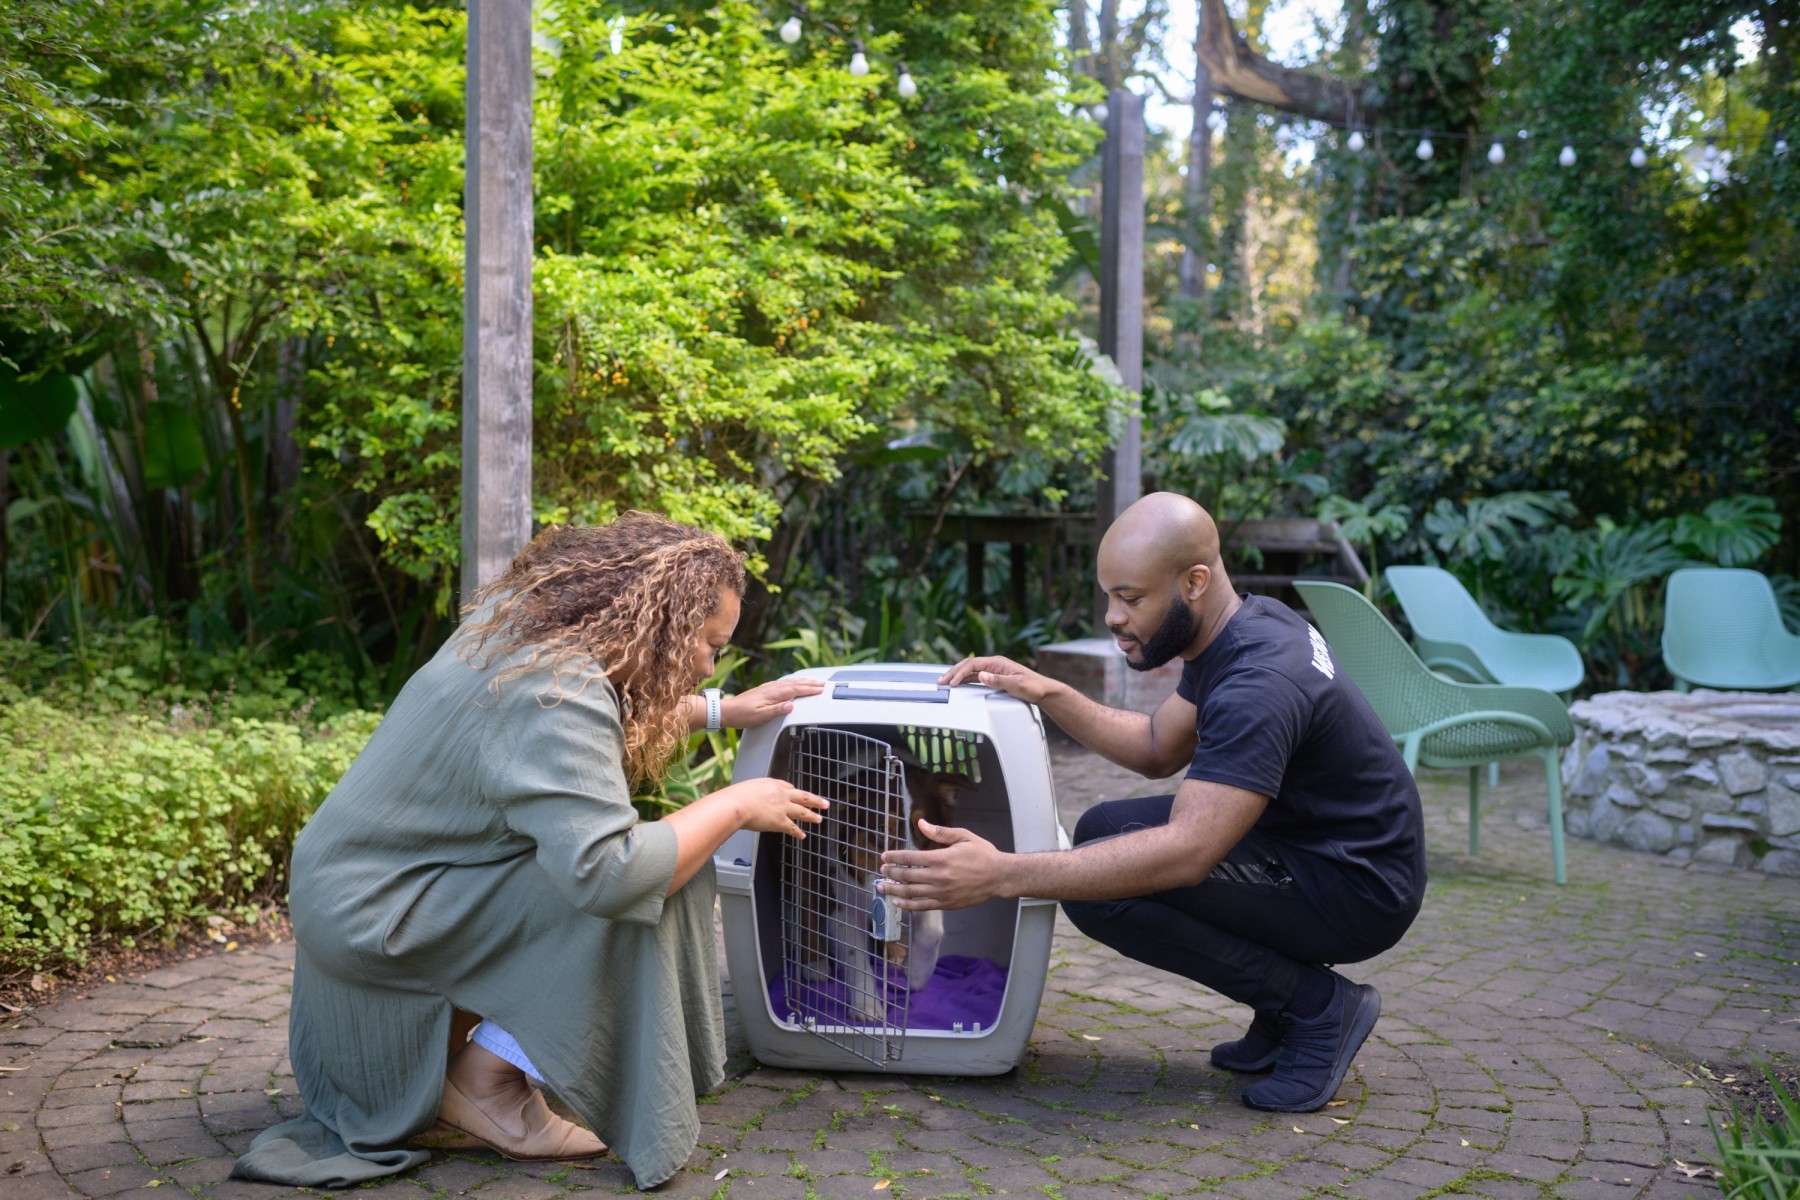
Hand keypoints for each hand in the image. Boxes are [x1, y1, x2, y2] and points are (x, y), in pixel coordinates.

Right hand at [717, 776, 827, 838]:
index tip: (797, 793)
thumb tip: (749, 798)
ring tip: (819, 818)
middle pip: (802, 796)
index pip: (788, 786)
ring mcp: (782, 808)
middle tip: (825, 803)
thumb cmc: (734, 798)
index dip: (794, 791)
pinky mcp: (780, 821)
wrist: (735, 805)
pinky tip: (802, 836)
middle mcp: (780, 794)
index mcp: (771, 783)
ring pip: (802, 811)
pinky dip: (798, 832)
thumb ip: (753, 792)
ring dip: (811, 815)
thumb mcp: (746, 788)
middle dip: (815, 800)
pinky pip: (792, 828)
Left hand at [722, 678, 824, 728]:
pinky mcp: (765, 689)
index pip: (795, 690)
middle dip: (810, 683)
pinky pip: (783, 683)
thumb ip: (776, 710)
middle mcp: (771, 688)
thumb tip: (791, 705)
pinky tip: (794, 683)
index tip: (821, 689)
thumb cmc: (742, 715)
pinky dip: (793, 682)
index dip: (809, 689)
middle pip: (795, 683)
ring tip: (814, 681)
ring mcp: (768, 688)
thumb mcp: (759, 716)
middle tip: (823, 684)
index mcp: (772, 694)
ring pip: (790, 682)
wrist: (727, 710)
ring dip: (803, 681)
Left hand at [876, 820, 1006, 911]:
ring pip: (911, 892)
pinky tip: (897, 902)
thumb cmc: (982, 855)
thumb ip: (940, 832)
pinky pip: (922, 906)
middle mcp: (939, 877)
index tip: (884, 856)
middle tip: (882, 870)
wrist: (999, 876)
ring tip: (882, 886)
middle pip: (907, 876)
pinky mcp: (946, 904)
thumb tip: (921, 823)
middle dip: (891, 873)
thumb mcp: (963, 837)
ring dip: (894, 889)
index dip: (895, 857)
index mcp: (942, 858)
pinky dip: (908, 905)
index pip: (910, 858)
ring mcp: (942, 893)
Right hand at [938, 655, 1055, 703]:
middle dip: (953, 672)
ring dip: (957, 676)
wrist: (1043, 691)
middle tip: (941, 681)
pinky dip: (964, 680)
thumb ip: (998, 680)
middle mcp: (994, 664)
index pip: (973, 664)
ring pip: (970, 671)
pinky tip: (958, 684)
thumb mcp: (1016, 684)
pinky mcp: (994, 678)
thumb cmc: (1033, 686)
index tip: (953, 682)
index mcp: (997, 662)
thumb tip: (981, 675)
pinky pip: (975, 677)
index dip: (960, 673)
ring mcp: (993, 671)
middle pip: (968, 665)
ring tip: (945, 682)